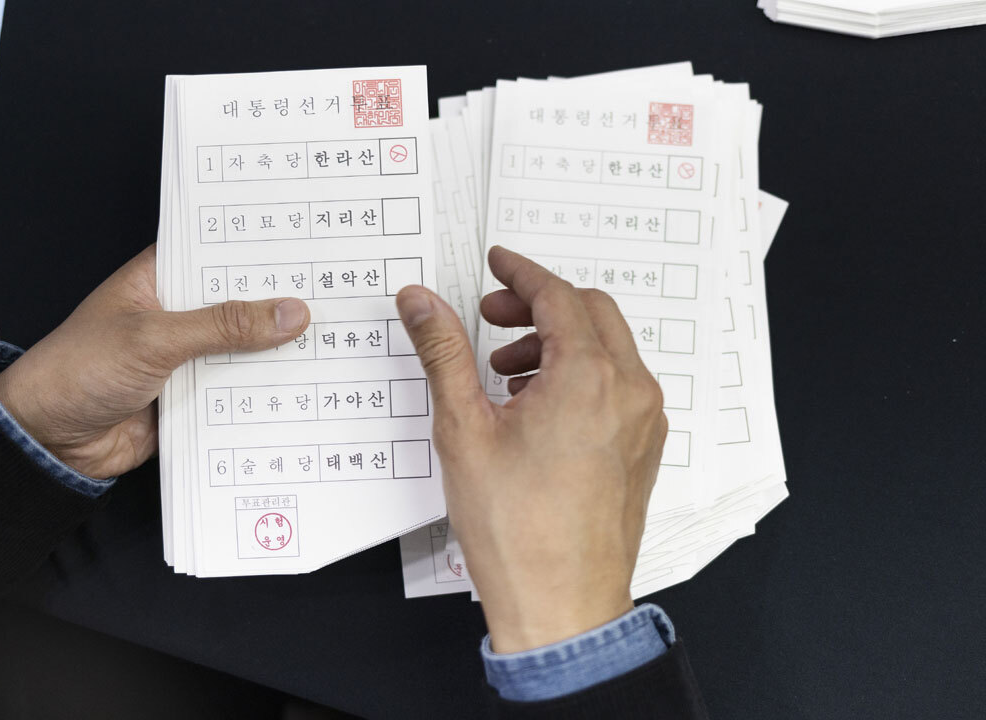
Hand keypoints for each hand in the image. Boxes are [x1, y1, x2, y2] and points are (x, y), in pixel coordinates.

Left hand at [0, 244, 310, 478]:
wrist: (48, 440)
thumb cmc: (78, 371)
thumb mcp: (154, 338)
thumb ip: (224, 326)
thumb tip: (289, 313)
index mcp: (160, 278)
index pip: (220, 252)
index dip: (263, 249)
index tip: (315, 243)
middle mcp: (177, 313)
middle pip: (240, 303)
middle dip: (281, 305)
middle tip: (339, 296)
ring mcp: (186, 356)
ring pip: (244, 349)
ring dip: (277, 352)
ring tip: (336, 341)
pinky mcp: (191, 396)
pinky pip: (237, 391)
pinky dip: (263, 392)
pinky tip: (304, 389)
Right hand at [395, 246, 666, 653]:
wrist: (561, 604)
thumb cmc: (516, 530)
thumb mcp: (464, 429)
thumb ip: (442, 353)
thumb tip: (420, 302)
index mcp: (589, 378)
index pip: (556, 296)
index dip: (520, 273)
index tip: (496, 264)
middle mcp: (630, 392)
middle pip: (590, 312)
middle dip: (537, 306)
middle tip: (489, 320)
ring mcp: (644, 421)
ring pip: (607, 348)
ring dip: (556, 342)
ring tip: (503, 374)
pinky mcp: (644, 447)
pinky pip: (618, 384)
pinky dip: (579, 373)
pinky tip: (534, 405)